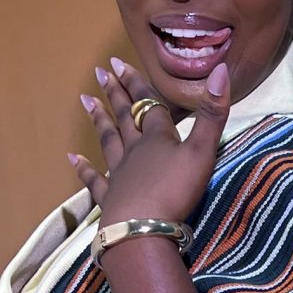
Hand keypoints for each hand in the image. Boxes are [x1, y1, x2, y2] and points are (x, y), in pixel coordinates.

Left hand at [68, 55, 230, 232]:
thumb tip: (220, 70)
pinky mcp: (109, 198)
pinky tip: (72, 158)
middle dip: (115, 94)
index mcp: (157, 138)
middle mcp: (134, 150)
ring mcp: (118, 174)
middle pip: (124, 117)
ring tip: (86, 101)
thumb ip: (212, 114)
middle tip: (100, 72)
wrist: (143, 229)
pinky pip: (94, 180)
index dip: (135, 83)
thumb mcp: (202, 152)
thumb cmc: (175, 191)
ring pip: (108, 141)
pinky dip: (83, 169)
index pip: (147, 104)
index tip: (117, 63)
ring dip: (99, 120)